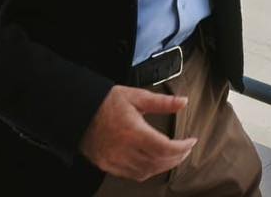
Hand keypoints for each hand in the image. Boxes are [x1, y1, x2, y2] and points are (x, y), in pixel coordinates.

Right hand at [80, 85, 195, 180]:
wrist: (79, 111)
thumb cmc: (107, 102)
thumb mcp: (136, 96)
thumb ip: (162, 102)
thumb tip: (183, 102)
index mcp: (133, 131)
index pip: (164, 147)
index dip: (181, 147)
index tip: (191, 141)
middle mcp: (123, 149)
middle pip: (157, 162)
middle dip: (176, 157)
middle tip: (186, 149)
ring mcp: (114, 160)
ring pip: (146, 171)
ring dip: (163, 166)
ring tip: (174, 156)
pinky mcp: (107, 165)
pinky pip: (132, 175)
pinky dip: (148, 171)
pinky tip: (154, 163)